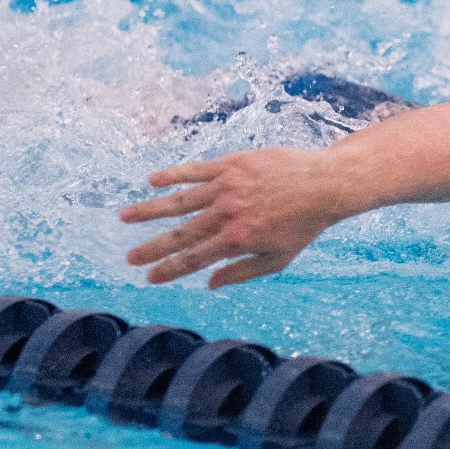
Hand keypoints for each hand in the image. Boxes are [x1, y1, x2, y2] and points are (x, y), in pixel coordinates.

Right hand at [119, 147, 351, 287]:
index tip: (149, 277)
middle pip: (182, 233)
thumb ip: (242, 272)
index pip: (195, 258)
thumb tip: (210, 284)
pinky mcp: (232, 164)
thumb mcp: (278, 258)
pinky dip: (173, 175)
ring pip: (180, 200)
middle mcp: (227, 213)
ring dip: (150, 209)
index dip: (170, 269)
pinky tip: (152, 180)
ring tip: (125, 216)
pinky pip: (196, 170)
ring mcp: (227, 186)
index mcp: (238, 239)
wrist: (324, 184)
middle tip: (129, 257)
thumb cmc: (303, 225)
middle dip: (153, 247)